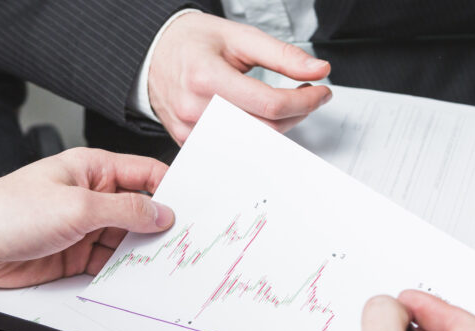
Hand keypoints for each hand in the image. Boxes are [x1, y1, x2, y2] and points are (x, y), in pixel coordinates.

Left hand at [0, 148, 173, 288]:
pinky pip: (109, 263)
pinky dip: (122, 272)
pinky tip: (134, 278)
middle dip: (160, 227)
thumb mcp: (76, 206)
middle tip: (183, 244)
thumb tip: (160, 213)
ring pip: (127, 241)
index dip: (171, 190)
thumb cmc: (6, 210)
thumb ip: (124, 211)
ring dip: (141, 254)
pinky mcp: (76, 255)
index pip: (145, 174)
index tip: (192, 209)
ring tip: (162, 265)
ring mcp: (85, 227)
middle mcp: (92, 197)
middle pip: (141, 211)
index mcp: (93, 169)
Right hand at [148, 13, 331, 143]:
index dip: (304, 101)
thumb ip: (281, 55)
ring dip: (278, 127)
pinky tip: (261, 120)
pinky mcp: (189, 143)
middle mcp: (195, 109)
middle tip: (307, 97)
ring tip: (284, 106)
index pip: (270, 104)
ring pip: (252, 144)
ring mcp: (191, 131)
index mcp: (206, 78)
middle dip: (296, 114)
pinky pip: (233, 149)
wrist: (154, 54)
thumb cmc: (192, 43)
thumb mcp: (238, 37)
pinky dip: (255, 136)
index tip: (320, 92)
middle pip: (265, 128)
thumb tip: (317, 69)